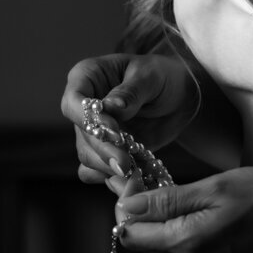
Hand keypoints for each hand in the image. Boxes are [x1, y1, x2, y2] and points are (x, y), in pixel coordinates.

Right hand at [61, 52, 199, 193]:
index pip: (73, 102)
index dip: (89, 120)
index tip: (114, 132)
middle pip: (82, 135)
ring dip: (109, 167)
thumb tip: (110, 106)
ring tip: (135, 172)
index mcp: (87, 78)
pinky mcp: (105, 151)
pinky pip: (96, 171)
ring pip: (88, 156)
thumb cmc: (162, 76)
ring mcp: (92, 131)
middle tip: (126, 164)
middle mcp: (84, 107)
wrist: (178, 96)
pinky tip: (134, 177)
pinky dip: (113, 177)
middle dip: (104, 151)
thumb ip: (131, 92)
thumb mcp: (151, 77)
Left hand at [115, 167, 252, 252]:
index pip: (132, 236)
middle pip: (153, 240)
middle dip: (152, 213)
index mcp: (188, 242)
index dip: (127, 211)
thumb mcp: (216, 188)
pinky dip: (202, 228)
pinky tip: (223, 211)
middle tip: (168, 181)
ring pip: (178, 242)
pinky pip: (201, 247)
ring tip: (204, 193)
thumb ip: (169, 201)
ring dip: (180, 219)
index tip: (137, 185)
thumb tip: (128, 207)